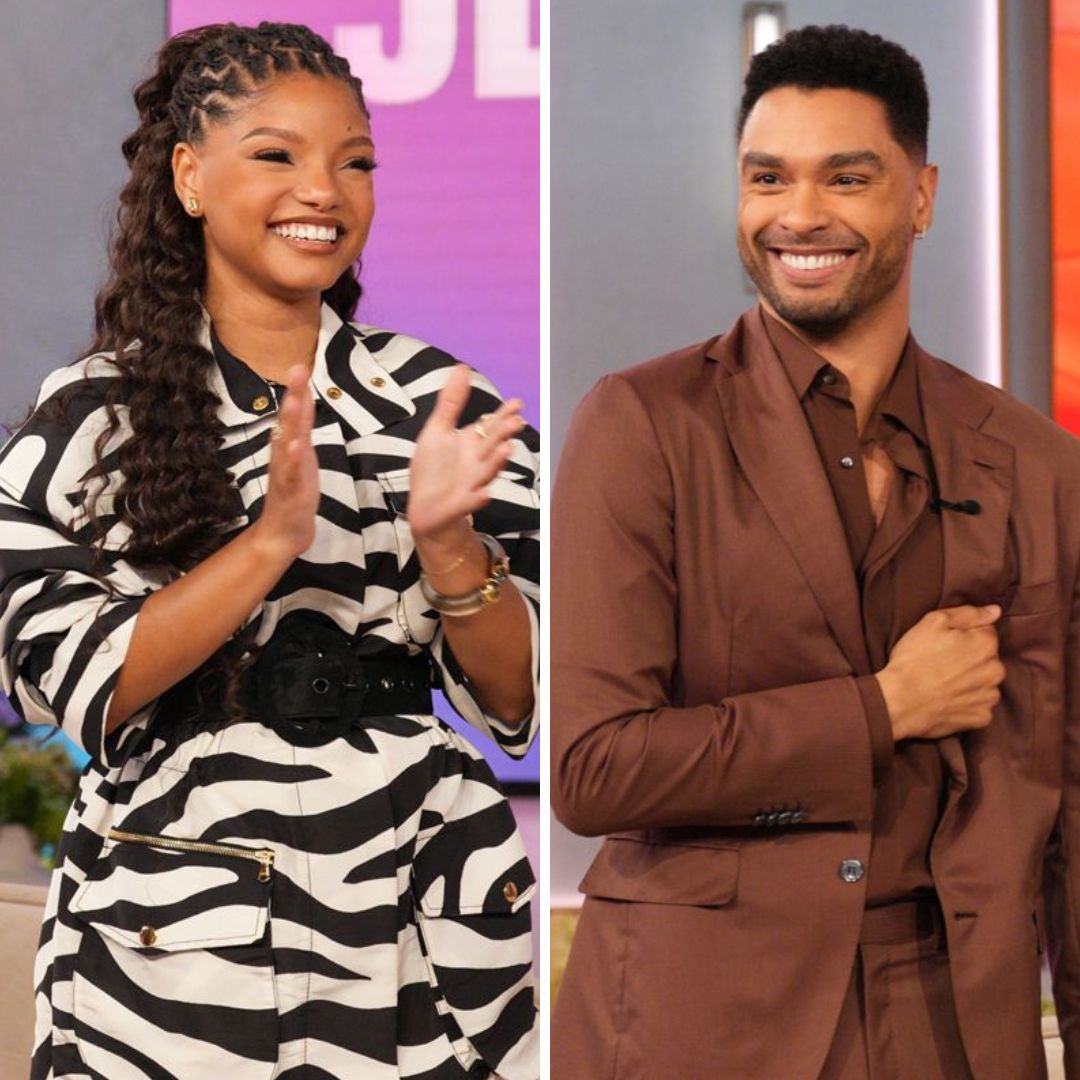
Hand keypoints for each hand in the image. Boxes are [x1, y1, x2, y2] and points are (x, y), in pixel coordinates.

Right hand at [250, 364, 318, 560]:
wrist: (283, 533)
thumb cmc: (294, 492)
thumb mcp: (302, 456)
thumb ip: (302, 429)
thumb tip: (303, 400)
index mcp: (289, 446)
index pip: (295, 414)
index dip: (298, 390)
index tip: (301, 365)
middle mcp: (284, 455)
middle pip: (288, 421)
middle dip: (293, 395)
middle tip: (296, 369)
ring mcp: (285, 472)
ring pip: (287, 443)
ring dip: (290, 423)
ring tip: (295, 400)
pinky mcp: (289, 492)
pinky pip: (290, 473)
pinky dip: (293, 460)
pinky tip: (297, 446)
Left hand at [407, 364, 525, 542]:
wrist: (426, 509)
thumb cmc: (434, 469)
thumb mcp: (438, 430)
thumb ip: (451, 401)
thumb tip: (462, 366)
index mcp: (472, 443)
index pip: (491, 425)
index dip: (504, 414)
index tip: (517, 403)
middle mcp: (477, 462)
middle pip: (493, 445)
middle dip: (504, 434)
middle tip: (516, 423)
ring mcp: (471, 483)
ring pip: (487, 471)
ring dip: (497, 462)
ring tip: (507, 450)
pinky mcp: (460, 504)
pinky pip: (470, 501)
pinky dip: (477, 498)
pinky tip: (483, 493)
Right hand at [875, 604, 1004, 741]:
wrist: (900, 701)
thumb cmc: (914, 659)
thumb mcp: (933, 622)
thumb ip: (969, 614)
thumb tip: (995, 611)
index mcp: (986, 644)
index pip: (986, 632)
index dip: (964, 636)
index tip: (946, 643)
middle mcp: (995, 670)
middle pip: (988, 658)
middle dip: (971, 658)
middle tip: (942, 663)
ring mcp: (990, 696)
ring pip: (985, 682)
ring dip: (971, 681)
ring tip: (944, 683)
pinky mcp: (982, 717)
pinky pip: (980, 705)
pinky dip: (968, 702)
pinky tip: (948, 699)